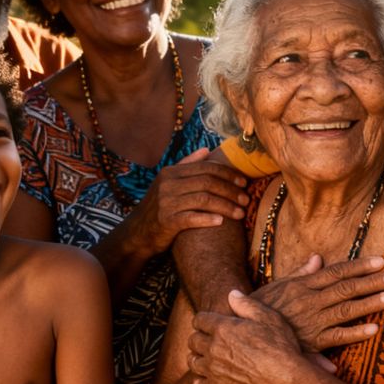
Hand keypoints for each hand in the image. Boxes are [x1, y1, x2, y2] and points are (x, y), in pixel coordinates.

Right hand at [126, 149, 248, 256]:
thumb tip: (206, 150)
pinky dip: (208, 219)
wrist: (138, 233)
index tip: (244, 182)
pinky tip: (221, 222)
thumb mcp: (168, 182)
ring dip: (226, 206)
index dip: (228, 174)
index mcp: (171, 172)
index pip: (206, 168)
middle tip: (246, 199)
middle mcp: (168, 184)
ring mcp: (166, 202)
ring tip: (240, 213)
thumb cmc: (159, 206)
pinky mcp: (166, 221)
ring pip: (204, 199)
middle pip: (207, 182)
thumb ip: (187, 165)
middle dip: (230, 190)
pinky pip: (192, 218)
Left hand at [188, 290, 312, 383]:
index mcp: (223, 328)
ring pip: (192, 361)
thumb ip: (247, 304)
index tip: (209, 322)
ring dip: (197, 356)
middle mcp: (213, 348)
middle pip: (192, 340)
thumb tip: (232, 294)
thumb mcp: (268, 318)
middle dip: (198, 336)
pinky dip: (200, 380)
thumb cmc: (280, 347)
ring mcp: (213, 370)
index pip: (199, 319)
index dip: (203, 319)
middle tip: (207, 337)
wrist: (285, 381)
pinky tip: (209, 377)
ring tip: (206, 356)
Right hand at [252, 254, 383, 352]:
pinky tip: (373, 329)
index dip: (359, 266)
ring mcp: (311, 321)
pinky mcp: (310, 343)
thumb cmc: (259, 308)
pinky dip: (354, 333)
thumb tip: (317, 258)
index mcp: (303, 285)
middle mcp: (309, 301)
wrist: (242, 331)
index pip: (336, 272)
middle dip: (371, 282)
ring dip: (369, 304)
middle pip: (345, 288)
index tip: (380, 261)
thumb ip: (300, 273)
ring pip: (345, 310)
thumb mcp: (277, 285)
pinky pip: (336, 337)